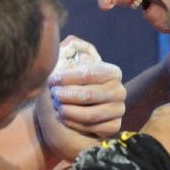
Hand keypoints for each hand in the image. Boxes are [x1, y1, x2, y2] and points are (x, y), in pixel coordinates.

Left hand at [35, 36, 125, 159]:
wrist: (64, 112)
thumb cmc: (64, 86)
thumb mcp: (65, 65)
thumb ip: (68, 49)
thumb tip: (71, 41)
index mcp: (111, 71)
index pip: (88, 74)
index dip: (66, 78)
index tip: (50, 81)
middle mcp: (119, 90)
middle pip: (89, 95)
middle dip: (66, 96)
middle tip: (53, 96)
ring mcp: (119, 110)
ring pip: (91, 114)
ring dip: (69, 111)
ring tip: (57, 108)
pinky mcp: (114, 127)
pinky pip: (94, 128)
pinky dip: (75, 124)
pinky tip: (64, 118)